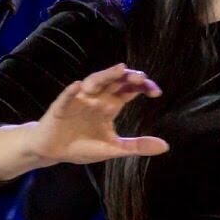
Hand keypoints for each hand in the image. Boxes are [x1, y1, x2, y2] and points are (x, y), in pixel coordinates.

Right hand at [24, 63, 168, 166]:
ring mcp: (78, 100)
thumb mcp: (114, 148)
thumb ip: (137, 146)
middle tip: (141, 76)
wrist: (53, 150)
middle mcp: (96, 98)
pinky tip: (78, 86)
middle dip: (127, 77)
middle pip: (114, 81)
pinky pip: (66, 97)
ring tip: (120, 69)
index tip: (157, 91)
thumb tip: (165, 146)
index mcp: (110, 105)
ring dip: (106, 75)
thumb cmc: (83, 145)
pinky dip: (71, 91)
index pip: (129, 90)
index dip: (143, 86)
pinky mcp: (60, 107)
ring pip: (93, 82)